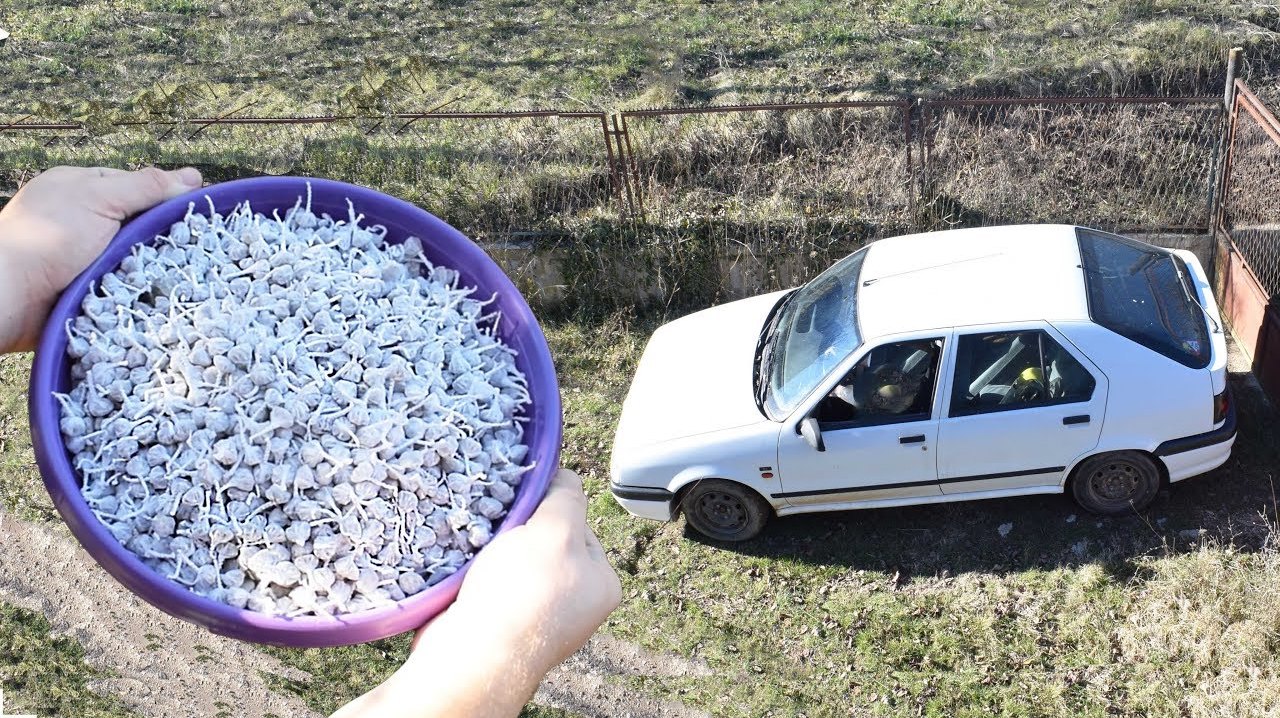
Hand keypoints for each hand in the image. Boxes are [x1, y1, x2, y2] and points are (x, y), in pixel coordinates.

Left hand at [0, 165, 202, 352]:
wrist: (11, 297)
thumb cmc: (47, 238)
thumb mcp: (98, 198)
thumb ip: (145, 186)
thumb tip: (193, 177)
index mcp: (82, 189)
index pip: (139, 186)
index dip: (169, 197)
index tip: (199, 211)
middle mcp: (86, 221)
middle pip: (142, 223)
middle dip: (165, 235)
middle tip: (197, 245)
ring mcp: (90, 256)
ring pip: (140, 257)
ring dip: (156, 265)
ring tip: (187, 272)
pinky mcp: (93, 288)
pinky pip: (130, 285)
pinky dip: (143, 289)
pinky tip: (164, 292)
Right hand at [332, 469, 621, 717]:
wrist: (471, 655)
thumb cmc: (522, 594)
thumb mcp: (557, 529)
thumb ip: (565, 496)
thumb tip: (563, 476)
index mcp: (601, 584)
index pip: (580, 526)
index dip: (552, 510)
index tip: (529, 512)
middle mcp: (575, 603)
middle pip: (545, 541)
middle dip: (520, 531)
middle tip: (503, 531)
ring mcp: (537, 615)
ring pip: (514, 558)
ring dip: (496, 546)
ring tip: (484, 548)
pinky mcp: (500, 621)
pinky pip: (491, 579)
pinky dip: (478, 568)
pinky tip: (471, 567)